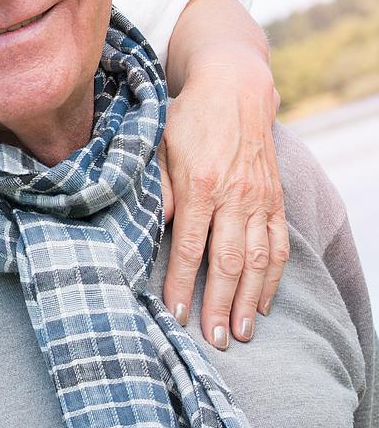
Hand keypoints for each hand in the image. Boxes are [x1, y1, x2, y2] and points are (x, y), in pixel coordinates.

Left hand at [158, 67, 287, 349]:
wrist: (235, 88)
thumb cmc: (187, 118)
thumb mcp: (158, 144)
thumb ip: (155, 187)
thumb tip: (150, 226)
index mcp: (199, 185)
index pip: (190, 246)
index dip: (181, 283)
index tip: (175, 313)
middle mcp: (234, 196)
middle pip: (228, 262)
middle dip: (220, 304)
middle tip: (215, 339)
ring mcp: (259, 199)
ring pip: (258, 260)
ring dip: (251, 300)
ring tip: (241, 332)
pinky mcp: (275, 198)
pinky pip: (278, 245)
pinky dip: (274, 277)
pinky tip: (266, 301)